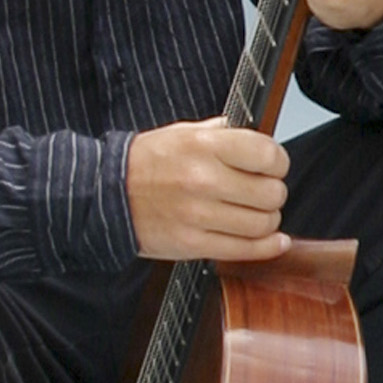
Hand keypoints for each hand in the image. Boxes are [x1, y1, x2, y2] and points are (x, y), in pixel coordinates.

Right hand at [126, 119, 289, 262]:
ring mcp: (198, 215)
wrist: (104, 196)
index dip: (278, 162)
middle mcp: (204, 179)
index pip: (268, 155)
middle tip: (262, 192)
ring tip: (256, 214)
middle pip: (271, 193)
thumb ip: (222, 132)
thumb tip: (253, 133)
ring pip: (263, 224)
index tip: (273, 166)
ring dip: (268, 220)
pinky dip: (267, 247)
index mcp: (205, 146)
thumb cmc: (145, 163)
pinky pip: (245, 250)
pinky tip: (274, 241)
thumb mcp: (182, 133)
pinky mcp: (192, 245)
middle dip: (274, 193)